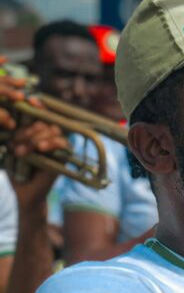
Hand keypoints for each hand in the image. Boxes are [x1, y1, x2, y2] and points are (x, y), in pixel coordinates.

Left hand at [0, 73, 66, 208]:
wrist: (25, 192)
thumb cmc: (15, 170)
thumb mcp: (11, 149)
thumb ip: (14, 135)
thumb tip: (9, 119)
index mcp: (34, 132)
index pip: (39, 112)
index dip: (37, 104)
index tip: (29, 100)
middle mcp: (47, 136)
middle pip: (44, 121)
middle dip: (29, 131)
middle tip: (18, 145)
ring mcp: (57, 145)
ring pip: (53, 130)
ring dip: (37, 138)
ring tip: (26, 151)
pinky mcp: (65, 156)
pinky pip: (63, 142)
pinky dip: (52, 143)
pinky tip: (42, 149)